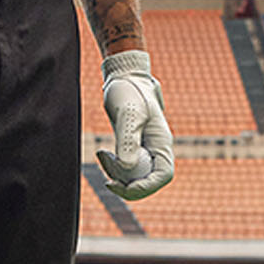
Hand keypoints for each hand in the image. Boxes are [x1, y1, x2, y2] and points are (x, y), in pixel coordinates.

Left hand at [97, 50, 173, 198]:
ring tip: (101, 154)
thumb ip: (128, 142)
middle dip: (126, 184)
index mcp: (162, 142)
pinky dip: (112, 166)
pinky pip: (125, 167)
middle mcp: (156, 148)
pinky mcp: (132, 147)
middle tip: (107, 179)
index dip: (145, 187)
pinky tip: (101, 152)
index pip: (163, 175)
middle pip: (147, 180)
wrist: (124, 77)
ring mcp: (145, 149)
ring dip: (116, 174)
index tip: (122, 185)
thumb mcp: (127, 115)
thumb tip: (127, 169)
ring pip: (134, 176)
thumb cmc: (129, 91)